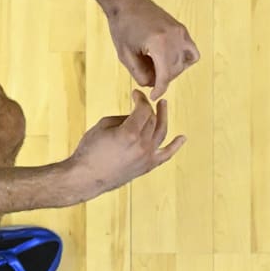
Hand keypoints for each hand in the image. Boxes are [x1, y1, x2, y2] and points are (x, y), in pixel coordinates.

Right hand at [68, 90, 184, 199]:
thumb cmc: (90, 150)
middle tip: (140, 101)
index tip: (135, 94)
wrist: (87, 176)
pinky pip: (166, 155)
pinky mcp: (148, 166)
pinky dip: (175, 146)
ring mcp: (147, 156)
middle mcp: (142, 145)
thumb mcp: (102, 126)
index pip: (143, 109)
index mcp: (130, 132)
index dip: (140, 99)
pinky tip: (182, 138)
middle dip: (147, 107)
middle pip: (151, 119)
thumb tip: (133, 117)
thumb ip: (122, 118)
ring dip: (163, 117)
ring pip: (161, 132)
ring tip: (163, 105)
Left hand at [107, 0, 199, 99]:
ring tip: (154, 67)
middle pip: (175, 70)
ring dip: (171, 70)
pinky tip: (168, 60)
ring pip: (184, 62)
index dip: (160, 89)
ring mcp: (181, 32)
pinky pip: (191, 51)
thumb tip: (152, 84)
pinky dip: (183, 59)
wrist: (126, 3)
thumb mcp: (125, 54)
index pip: (165, 75)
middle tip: (147, 77)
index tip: (154, 97)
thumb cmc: (122, 27)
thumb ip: (139, 73)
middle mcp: (174, 37)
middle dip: (162, 78)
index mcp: (159, 43)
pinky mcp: (182, 29)